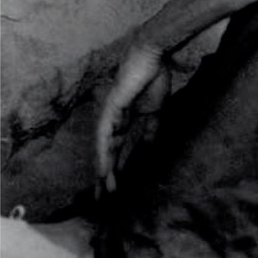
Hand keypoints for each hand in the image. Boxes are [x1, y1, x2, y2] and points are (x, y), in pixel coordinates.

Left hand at [95, 44, 169, 195]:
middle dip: (105, 176)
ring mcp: (110, 114)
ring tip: (103, 190)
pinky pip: (104, 135)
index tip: (118, 190)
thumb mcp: (155, 113)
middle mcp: (114, 120)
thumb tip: (147, 151)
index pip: (119, 151)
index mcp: (126, 122)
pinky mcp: (110, 108)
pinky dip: (103, 153)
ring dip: (103, 170)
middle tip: (102, 199)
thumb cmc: (154, 80)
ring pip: (103, 148)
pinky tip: (103, 169)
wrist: (154, 57)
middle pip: (107, 153)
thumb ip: (150, 132)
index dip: (118, 170)